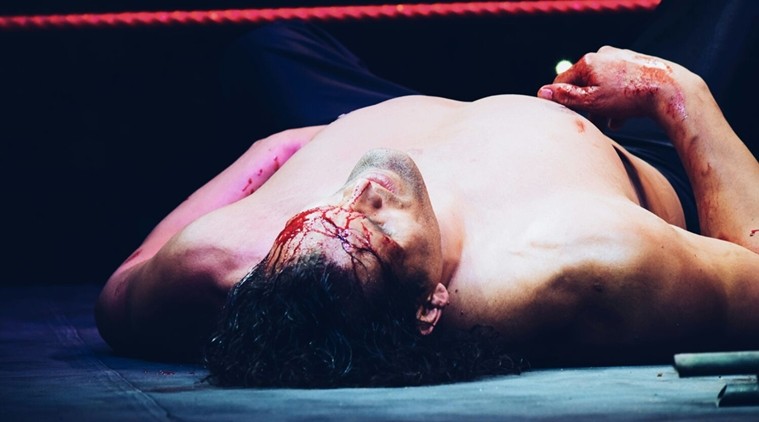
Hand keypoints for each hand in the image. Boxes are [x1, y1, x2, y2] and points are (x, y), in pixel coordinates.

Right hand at [537, 46, 686, 128]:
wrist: (670, 90)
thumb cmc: (630, 96)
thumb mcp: (592, 101)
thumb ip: (566, 97)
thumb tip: (543, 92)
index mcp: (589, 61)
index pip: (562, 81)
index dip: (562, 100)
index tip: (566, 116)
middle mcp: (603, 55)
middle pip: (584, 83)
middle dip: (586, 104)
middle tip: (592, 122)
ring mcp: (621, 59)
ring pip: (602, 86)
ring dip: (602, 105)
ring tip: (609, 123)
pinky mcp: (636, 66)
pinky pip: (618, 85)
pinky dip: (617, 100)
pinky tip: (622, 117)